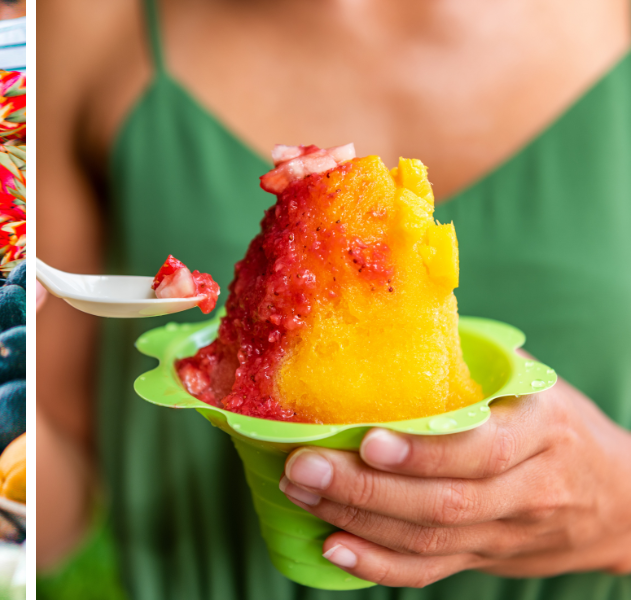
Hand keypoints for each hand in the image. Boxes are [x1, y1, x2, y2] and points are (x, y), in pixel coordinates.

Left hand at [279, 378, 630, 586]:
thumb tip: (389, 317)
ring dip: (356, 519)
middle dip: (364, 488)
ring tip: (300, 492)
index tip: (367, 440)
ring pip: (430, 538)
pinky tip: (333, 546)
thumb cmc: (556, 425)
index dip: (422, 452)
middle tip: (302, 467)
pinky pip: (430, 571)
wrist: (620, 499)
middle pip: (444, 502)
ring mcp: (506, 532)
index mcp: (540, 431)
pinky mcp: (484, 559)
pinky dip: (378, 566)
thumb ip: (472, 363)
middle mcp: (528, 489)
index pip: (481, 450)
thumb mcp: (531, 384)